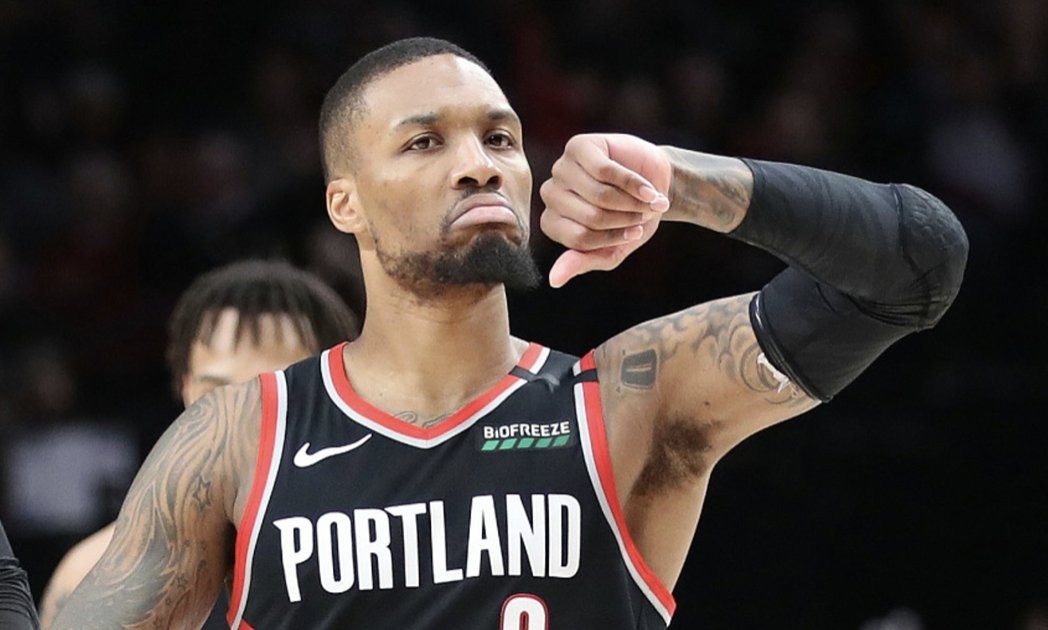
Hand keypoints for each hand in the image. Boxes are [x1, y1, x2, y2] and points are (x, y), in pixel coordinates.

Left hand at [539, 133, 671, 287]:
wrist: (656, 185)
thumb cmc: (631, 218)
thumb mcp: (613, 249)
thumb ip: (584, 262)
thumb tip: (554, 281)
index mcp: (552, 221)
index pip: (580, 239)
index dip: (614, 238)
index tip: (635, 234)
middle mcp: (550, 194)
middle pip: (591, 217)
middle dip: (626, 219)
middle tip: (644, 215)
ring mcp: (562, 169)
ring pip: (599, 195)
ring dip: (633, 203)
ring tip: (648, 202)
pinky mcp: (579, 146)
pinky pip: (607, 171)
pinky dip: (634, 185)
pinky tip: (648, 190)